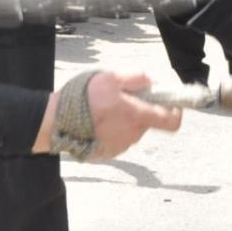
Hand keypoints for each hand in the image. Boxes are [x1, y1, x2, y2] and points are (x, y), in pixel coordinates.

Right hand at [32, 71, 181, 158]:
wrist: (55, 122)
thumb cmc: (84, 97)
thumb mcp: (112, 77)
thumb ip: (137, 78)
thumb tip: (154, 81)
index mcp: (137, 116)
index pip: (172, 121)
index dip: (176, 110)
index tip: (169, 101)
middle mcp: (133, 135)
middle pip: (148, 121)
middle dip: (141, 108)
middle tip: (123, 96)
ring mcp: (120, 146)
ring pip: (132, 129)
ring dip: (125, 118)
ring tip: (104, 107)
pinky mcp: (108, 153)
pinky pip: (118, 138)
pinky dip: (112, 129)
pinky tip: (96, 120)